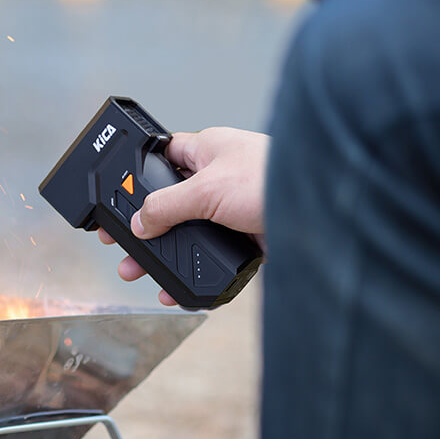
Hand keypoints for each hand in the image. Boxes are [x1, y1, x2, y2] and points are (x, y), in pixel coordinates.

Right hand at [97, 126, 268, 305]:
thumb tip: (138, 222)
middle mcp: (220, 177)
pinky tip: (176, 288)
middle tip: (120, 246)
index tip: (116, 201)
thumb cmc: (273, 178)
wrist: (323, 214)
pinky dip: (192, 272)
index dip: (137, 177)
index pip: (163, 157)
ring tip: (138, 272)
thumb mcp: (206, 189)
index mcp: (208, 150)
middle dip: (144, 227)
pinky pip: (210, 256)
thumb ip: (166, 206)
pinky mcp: (247, 238)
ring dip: (164, 254)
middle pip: (170, 204)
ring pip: (188, 233)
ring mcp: (233, 209)